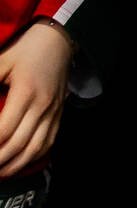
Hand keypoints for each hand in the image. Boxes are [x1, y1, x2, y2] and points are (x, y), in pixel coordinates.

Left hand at [0, 22, 73, 176]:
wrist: (60, 42)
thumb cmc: (27, 51)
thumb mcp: (1, 62)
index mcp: (26, 93)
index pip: (3, 130)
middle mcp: (42, 107)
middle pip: (18, 145)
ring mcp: (53, 113)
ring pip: (35, 149)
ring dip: (15, 166)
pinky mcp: (58, 115)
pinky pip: (47, 143)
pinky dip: (32, 158)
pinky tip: (18, 163)